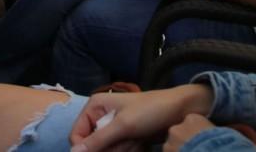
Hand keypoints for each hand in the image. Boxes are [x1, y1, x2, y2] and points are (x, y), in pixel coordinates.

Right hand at [69, 86, 212, 151]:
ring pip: (107, 151)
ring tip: (137, 137)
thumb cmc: (151, 110)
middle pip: (93, 147)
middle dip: (113, 147)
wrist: (179, 111)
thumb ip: (98, 140)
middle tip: (129, 137)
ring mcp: (114, 129)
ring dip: (124, 149)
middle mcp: (101, 117)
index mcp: (95, 107)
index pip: (76, 135)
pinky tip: (141, 141)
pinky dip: (130, 150)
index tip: (106, 148)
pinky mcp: (125, 138)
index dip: (86, 148)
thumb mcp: (123, 125)